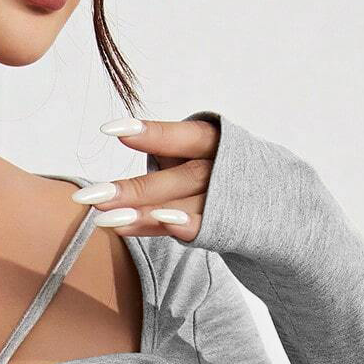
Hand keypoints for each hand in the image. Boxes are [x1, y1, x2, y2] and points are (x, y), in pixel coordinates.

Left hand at [68, 115, 220, 241]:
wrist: (272, 199)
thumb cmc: (217, 170)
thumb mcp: (195, 152)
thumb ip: (165, 153)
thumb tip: (118, 146)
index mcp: (213, 142)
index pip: (183, 136)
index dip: (152, 134)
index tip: (111, 130)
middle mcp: (221, 169)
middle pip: (178, 177)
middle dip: (134, 189)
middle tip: (91, 196)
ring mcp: (224, 201)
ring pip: (184, 206)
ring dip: (144, 214)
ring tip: (107, 220)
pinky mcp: (225, 228)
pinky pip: (199, 231)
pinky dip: (176, 230)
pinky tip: (148, 233)